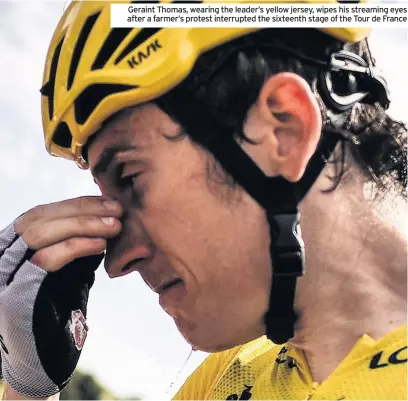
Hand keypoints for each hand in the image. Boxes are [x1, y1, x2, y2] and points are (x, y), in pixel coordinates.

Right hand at [0, 196, 121, 396]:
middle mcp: (1, 257)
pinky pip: (45, 260)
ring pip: (39, 234)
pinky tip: (101, 245)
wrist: (43, 359)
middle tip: (117, 210)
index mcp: (13, 248)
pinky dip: (76, 247)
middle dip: (82, 210)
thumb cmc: (59, 310)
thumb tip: (103, 214)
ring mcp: (3, 276)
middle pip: (38, 218)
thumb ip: (74, 243)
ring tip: (115, 225)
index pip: (41, 213)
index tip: (109, 202)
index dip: (77, 204)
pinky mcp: (14, 297)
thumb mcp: (67, 269)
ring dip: (83, 224)